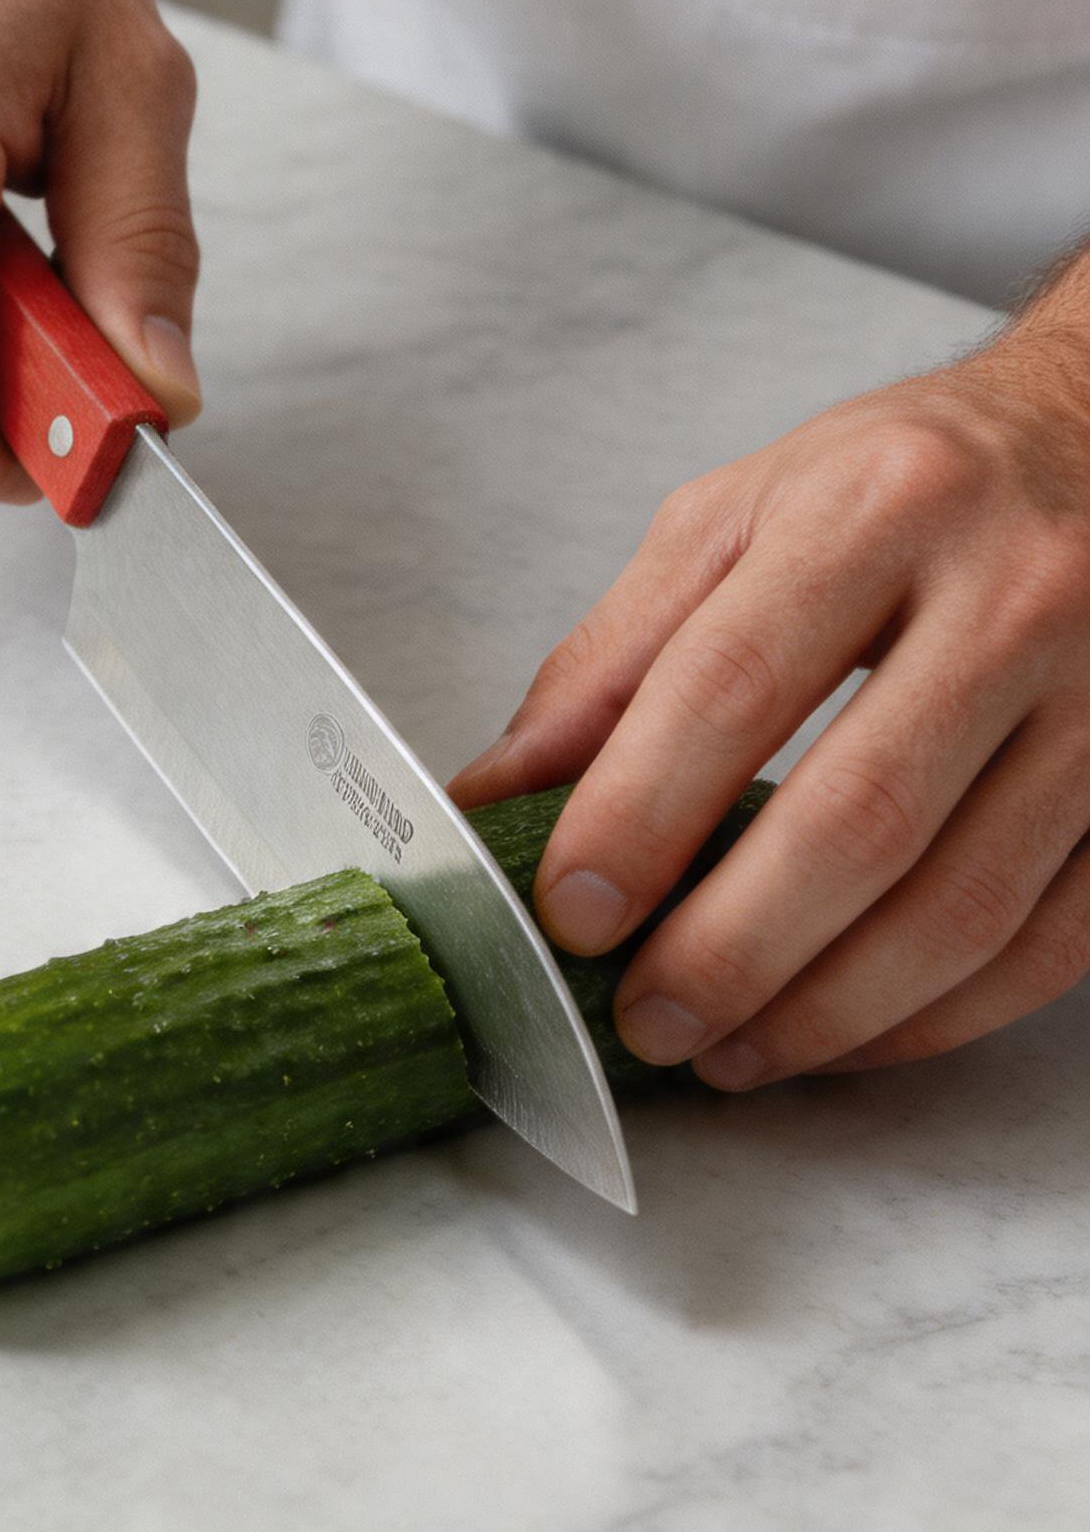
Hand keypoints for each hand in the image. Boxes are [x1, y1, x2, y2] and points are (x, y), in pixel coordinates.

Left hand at [451, 331, 1089, 1087]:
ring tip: (726, 1050)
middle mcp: (1013, 596)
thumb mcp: (733, 518)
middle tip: (643, 1018)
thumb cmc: (899, 481)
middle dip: (731, 948)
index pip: (732, 686)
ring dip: (828, 1009)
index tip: (569, 911)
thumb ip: (610, 658)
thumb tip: (496, 793)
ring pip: (966, 905)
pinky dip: (937, 1016)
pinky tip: (845, 1035)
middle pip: (858, 817)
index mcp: (875, 508)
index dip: (638, 815)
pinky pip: (1052, 941)